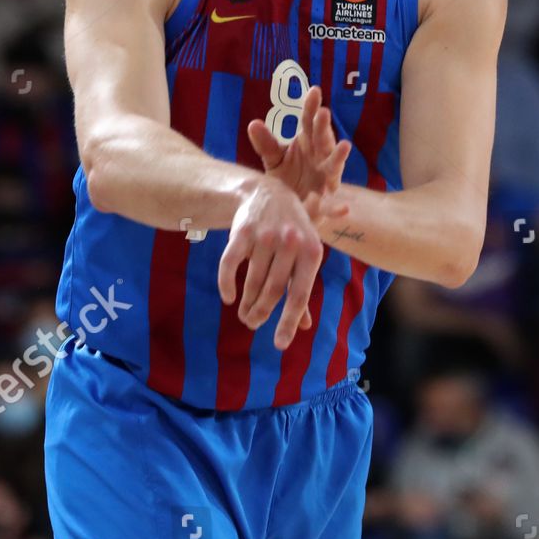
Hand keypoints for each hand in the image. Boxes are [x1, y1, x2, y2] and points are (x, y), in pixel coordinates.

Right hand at [219, 179, 324, 349]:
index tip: (280, 345)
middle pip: (272, 290)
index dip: (289, 321)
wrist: (267, 193)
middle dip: (261, 313)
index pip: (299, 294)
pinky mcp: (242, 231)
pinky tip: (228, 297)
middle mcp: (290, 242)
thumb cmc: (292, 231)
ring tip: (245, 314)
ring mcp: (265, 235)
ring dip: (247, 303)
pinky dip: (226, 284)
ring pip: (252, 281)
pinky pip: (230, 264)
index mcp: (312, 251)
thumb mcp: (304, 254)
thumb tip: (304, 326)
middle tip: (253, 324)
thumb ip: (301, 287)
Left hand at [247, 85, 352, 222]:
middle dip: (323, 126)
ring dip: (339, 156)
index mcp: (308, 143)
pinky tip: (345, 209)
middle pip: (322, 139)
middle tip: (323, 112)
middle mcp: (321, 157)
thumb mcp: (274, 160)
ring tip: (345, 146)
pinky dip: (338, 209)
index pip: (309, 122)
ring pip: (334, 166)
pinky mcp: (326, 202)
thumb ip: (266, 144)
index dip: (312, 107)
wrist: (292, 207)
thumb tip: (253, 124)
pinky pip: (332, 205)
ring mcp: (326, 178)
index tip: (314, 91)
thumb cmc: (288, 178)